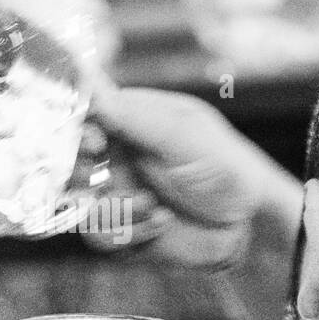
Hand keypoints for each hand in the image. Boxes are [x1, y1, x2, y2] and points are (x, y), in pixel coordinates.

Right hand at [85, 86, 303, 319]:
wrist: (252, 225)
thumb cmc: (226, 168)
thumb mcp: (183, 136)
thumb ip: (134, 116)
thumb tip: (87, 82)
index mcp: (127, 121)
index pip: (80, 116)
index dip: (73, 130)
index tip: (94, 143)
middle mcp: (115, 156)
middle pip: (66, 163)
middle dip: (81, 174)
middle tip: (105, 177)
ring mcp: (115, 194)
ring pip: (78, 204)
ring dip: (114, 208)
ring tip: (152, 205)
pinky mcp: (122, 232)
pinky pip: (100, 237)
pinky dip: (129, 233)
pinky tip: (162, 223)